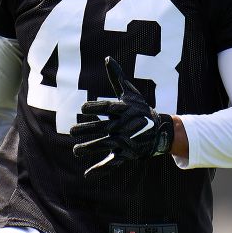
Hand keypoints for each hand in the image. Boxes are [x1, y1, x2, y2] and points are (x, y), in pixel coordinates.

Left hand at [69, 57, 174, 177]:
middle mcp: (123, 125)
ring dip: (90, 148)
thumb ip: (116, 77)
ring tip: (76, 150)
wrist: (158, 130)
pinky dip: (101, 169)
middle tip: (72, 130)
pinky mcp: (125, 154)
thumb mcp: (130, 93)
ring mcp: (124, 140)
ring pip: (105, 145)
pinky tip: (88, 174)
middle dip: (87, 129)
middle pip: (103, 127)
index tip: (82, 108)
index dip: (95, 108)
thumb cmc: (140, 109)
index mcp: (123, 110)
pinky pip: (112, 162)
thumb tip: (106, 58)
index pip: (107, 108)